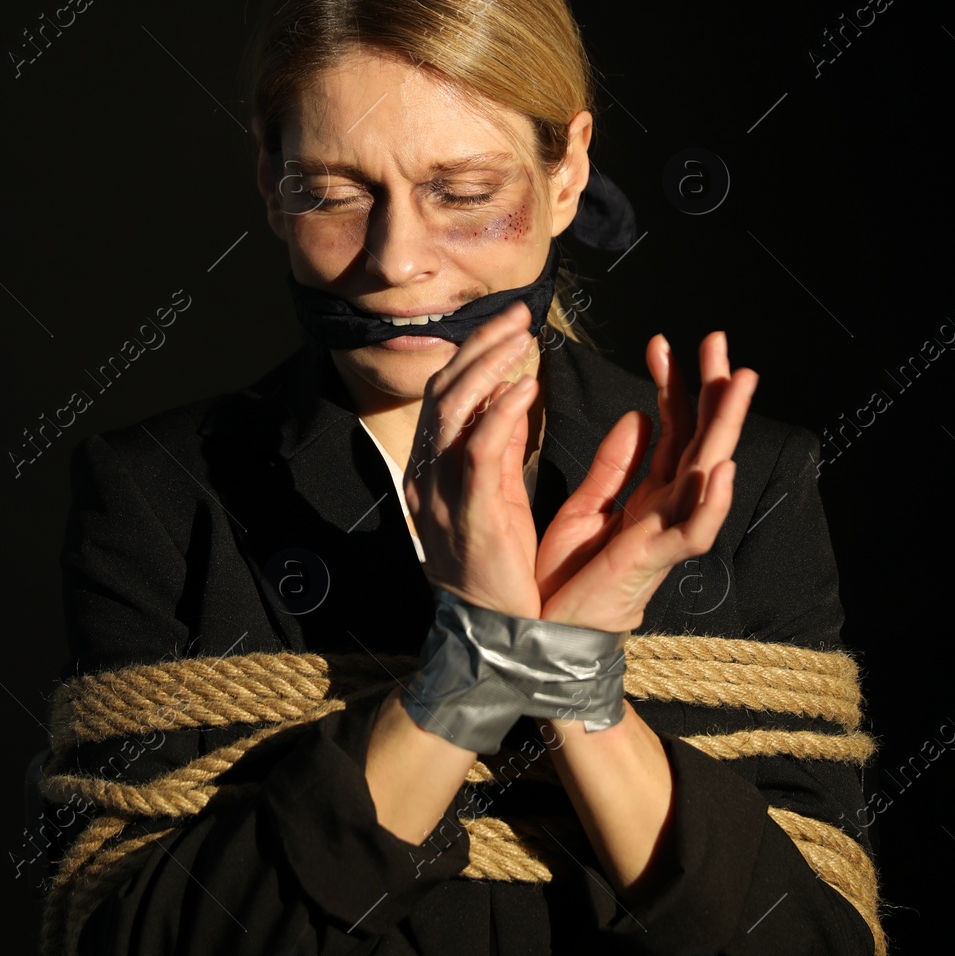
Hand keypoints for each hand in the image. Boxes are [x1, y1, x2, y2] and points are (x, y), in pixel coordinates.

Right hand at [404, 301, 544, 619]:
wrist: (495, 638)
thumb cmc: (500, 570)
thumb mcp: (499, 497)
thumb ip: (503, 447)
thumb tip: (514, 395)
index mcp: (433, 472)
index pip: (444, 397)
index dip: (474, 355)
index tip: (511, 326)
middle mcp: (428, 477)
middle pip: (443, 392)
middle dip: (480, 348)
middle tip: (519, 317)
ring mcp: (441, 495)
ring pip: (452, 411)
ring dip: (490, 367)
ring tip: (524, 339)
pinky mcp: (468, 515)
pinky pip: (478, 450)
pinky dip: (501, 412)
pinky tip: (526, 385)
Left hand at [534, 330, 757, 632]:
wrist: (546, 632)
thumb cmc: (569, 577)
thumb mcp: (589, 506)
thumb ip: (615, 465)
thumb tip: (640, 415)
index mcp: (651, 492)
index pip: (673, 427)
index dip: (672, 384)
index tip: (663, 342)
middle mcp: (668, 507)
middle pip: (701, 438)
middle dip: (713, 389)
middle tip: (719, 341)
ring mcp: (666, 532)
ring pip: (708, 472)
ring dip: (725, 428)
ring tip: (738, 383)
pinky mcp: (653, 561)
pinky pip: (693, 531)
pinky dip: (710, 502)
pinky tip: (720, 470)